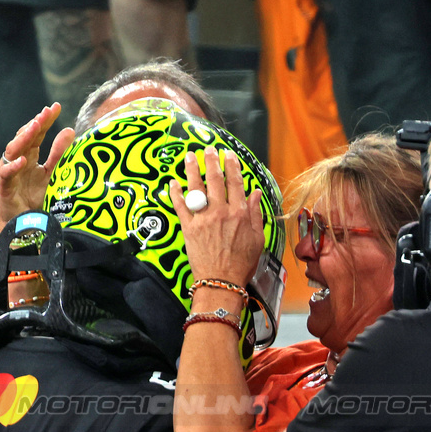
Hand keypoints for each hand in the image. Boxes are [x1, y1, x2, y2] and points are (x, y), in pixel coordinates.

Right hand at [0, 103, 76, 231]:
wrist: (23, 221)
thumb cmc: (33, 195)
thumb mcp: (51, 172)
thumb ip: (58, 153)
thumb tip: (70, 129)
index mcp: (29, 154)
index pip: (37, 133)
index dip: (45, 120)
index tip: (56, 107)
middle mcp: (17, 159)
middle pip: (25, 137)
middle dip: (35, 124)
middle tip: (46, 112)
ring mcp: (9, 170)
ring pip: (13, 150)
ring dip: (23, 138)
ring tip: (35, 128)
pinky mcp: (3, 185)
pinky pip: (6, 173)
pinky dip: (13, 167)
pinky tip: (23, 160)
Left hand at [168, 146, 264, 287]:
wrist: (221, 282)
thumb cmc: (241, 264)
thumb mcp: (257, 239)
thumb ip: (255, 214)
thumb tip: (255, 194)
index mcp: (239, 213)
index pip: (235, 182)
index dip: (232, 166)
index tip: (229, 155)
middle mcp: (221, 212)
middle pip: (215, 180)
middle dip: (212, 161)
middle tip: (209, 149)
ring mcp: (203, 219)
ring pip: (196, 188)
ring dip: (192, 169)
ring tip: (190, 156)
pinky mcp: (188, 228)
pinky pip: (180, 206)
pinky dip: (175, 193)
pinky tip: (173, 182)